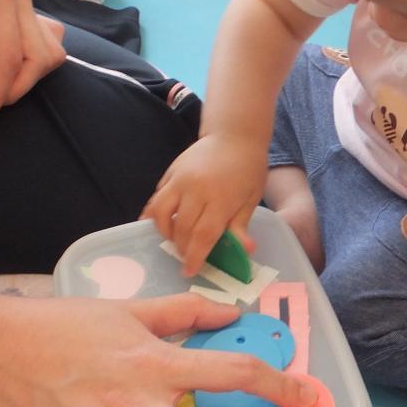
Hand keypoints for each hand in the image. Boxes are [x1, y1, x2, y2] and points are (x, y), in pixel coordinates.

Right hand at [143, 133, 267, 274]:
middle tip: (186, 257)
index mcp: (220, 199)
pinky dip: (155, 214)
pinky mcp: (170, 172)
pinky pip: (156, 198)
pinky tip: (163, 223)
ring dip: (164, 231)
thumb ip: (241, 225)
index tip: (189, 271)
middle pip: (180, 229)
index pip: (203, 236)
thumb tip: (245, 251)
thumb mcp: (251, 198)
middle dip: (181, 248)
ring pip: (160, 213)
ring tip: (175, 239)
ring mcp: (179, 179)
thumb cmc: (248, 169)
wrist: (234, 135)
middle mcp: (196, 189)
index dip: (195, 257)